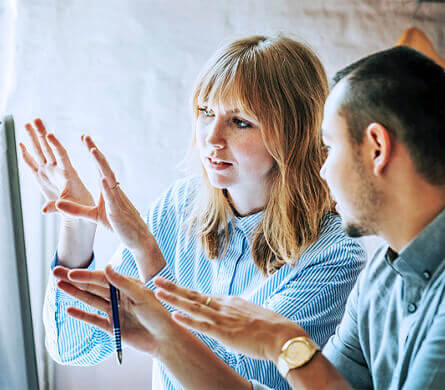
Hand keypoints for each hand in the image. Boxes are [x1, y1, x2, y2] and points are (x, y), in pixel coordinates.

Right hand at [20, 118, 94, 216]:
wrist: (81, 209)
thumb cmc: (81, 206)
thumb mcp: (73, 208)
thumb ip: (59, 207)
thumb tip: (44, 210)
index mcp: (69, 174)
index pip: (62, 156)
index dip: (56, 146)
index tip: (50, 135)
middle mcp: (58, 169)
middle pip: (49, 148)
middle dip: (42, 134)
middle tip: (36, 119)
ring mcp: (50, 172)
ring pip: (40, 152)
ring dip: (33, 138)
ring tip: (27, 123)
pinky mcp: (44, 177)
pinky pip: (33, 163)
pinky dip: (26, 154)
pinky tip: (21, 144)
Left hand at [54, 135, 153, 253]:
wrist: (136, 238)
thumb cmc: (118, 225)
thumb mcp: (93, 216)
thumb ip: (75, 209)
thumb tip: (57, 203)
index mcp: (108, 189)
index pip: (99, 167)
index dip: (92, 153)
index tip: (84, 139)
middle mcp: (113, 190)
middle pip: (104, 167)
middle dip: (94, 151)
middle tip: (85, 136)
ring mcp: (117, 199)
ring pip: (109, 177)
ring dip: (101, 164)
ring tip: (92, 150)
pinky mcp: (117, 211)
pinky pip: (112, 197)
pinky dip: (107, 187)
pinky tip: (102, 178)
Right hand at [54, 265, 176, 356]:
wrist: (165, 339)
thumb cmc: (158, 314)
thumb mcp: (142, 297)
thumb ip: (123, 283)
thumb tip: (106, 267)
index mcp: (127, 286)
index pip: (102, 278)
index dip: (86, 275)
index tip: (71, 273)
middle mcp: (119, 296)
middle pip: (92, 286)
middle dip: (74, 279)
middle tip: (55, 272)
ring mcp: (114, 311)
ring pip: (91, 300)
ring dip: (75, 293)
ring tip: (59, 285)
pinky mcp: (113, 327)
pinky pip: (94, 319)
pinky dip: (82, 315)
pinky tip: (70, 309)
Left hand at [154, 277, 307, 362]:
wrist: (282, 335)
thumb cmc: (269, 327)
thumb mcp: (248, 315)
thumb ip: (235, 314)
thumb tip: (228, 319)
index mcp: (228, 302)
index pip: (201, 296)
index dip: (184, 292)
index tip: (170, 287)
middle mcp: (223, 306)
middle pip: (193, 295)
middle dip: (173, 288)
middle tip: (156, 280)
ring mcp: (223, 318)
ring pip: (193, 307)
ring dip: (174, 299)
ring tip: (157, 293)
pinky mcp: (225, 333)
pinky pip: (203, 326)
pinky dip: (187, 321)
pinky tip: (175, 316)